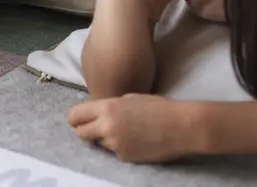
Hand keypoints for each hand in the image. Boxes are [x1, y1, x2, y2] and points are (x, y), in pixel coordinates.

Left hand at [69, 95, 197, 162]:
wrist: (182, 127)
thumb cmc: (158, 107)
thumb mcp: (128, 98)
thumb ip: (109, 106)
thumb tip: (96, 113)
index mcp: (106, 108)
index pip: (75, 116)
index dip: (75, 118)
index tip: (78, 120)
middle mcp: (106, 127)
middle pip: (81, 133)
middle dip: (85, 130)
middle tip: (96, 128)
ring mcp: (115, 144)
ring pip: (98, 143)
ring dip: (104, 139)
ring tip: (124, 132)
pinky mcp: (125, 157)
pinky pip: (114, 152)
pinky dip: (119, 147)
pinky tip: (135, 140)